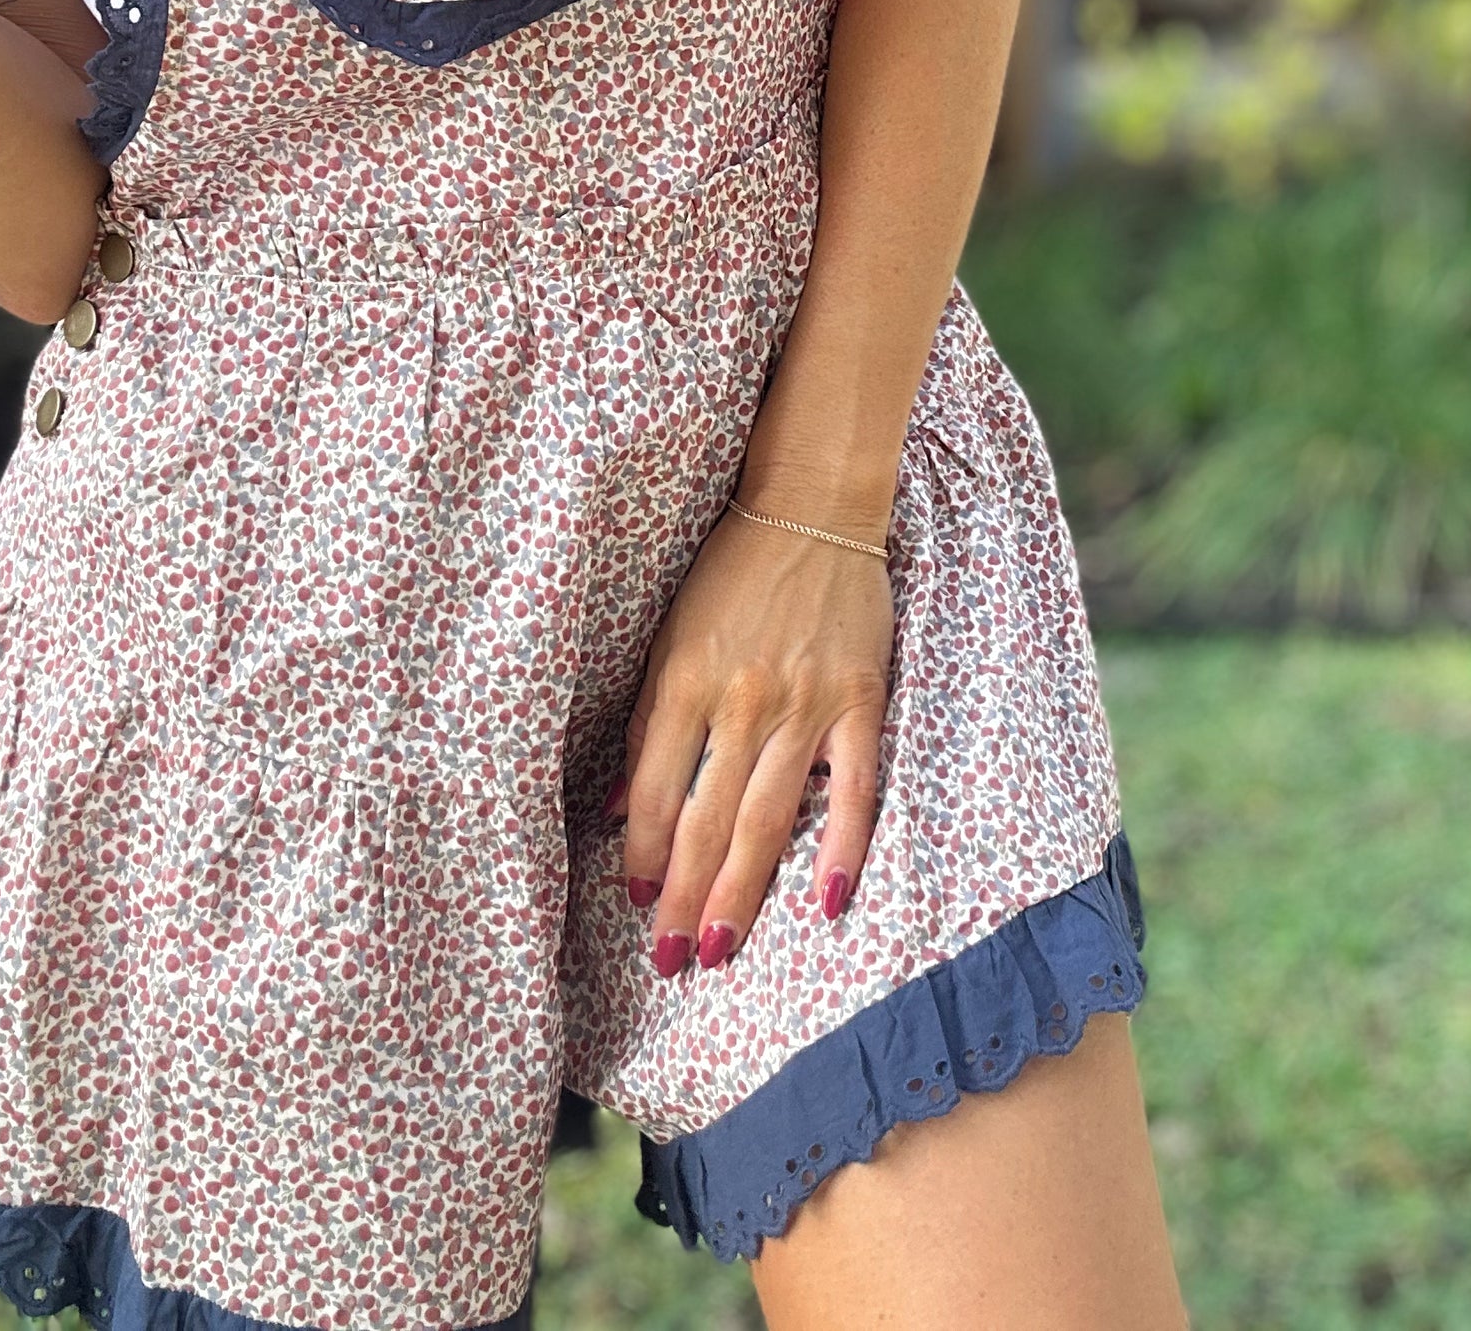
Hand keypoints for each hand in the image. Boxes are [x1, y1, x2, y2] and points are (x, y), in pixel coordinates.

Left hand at [616, 505, 894, 976]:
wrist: (811, 508)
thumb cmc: (731, 574)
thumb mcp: (670, 637)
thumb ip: (647, 725)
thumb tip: (612, 811)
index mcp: (684, 681)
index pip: (653, 792)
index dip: (641, 855)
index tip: (635, 904)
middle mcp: (740, 701)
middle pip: (705, 819)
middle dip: (682, 897)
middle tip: (668, 962)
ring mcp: (804, 704)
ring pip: (767, 817)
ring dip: (740, 890)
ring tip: (718, 948)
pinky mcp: (859, 700)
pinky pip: (854, 788)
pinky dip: (842, 846)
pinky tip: (829, 901)